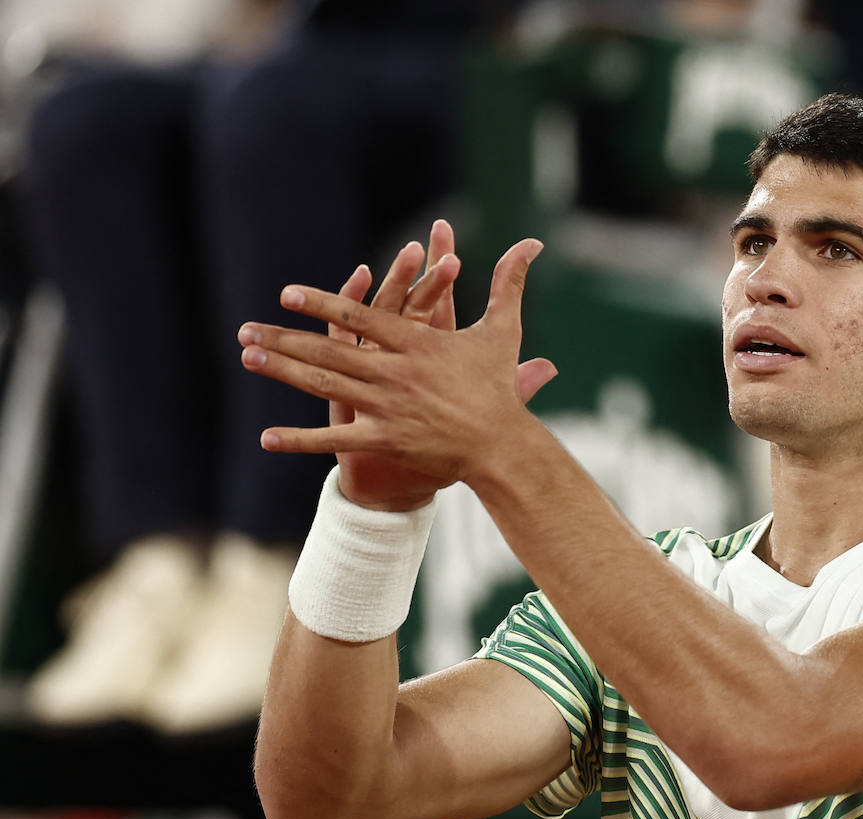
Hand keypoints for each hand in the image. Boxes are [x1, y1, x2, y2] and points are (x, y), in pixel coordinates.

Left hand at [238, 223, 557, 509]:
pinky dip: (300, 440)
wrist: (502, 445)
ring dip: (283, 371)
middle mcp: (396, 372)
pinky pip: (336, 438)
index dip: (323, 303)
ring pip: (326, 385)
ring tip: (248, 358)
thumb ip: (510, 284)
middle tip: (246, 328)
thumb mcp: (504, 331)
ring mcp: (388, 407)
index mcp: (418, 343)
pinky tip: (265, 437)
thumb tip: (532, 243)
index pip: (361, 316)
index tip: (289, 294)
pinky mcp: (386, 440)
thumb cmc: (498, 388)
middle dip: (285, 338)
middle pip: (331, 350)